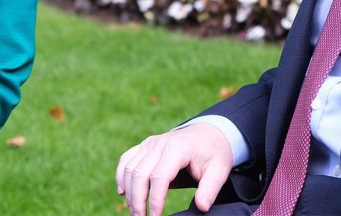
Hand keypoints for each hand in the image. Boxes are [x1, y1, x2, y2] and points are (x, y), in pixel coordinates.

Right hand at [116, 124, 232, 215]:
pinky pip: (126, 160)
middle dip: (137, 200)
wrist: (208, 133)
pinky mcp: (144, 146)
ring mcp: (149, 143)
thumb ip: (210, 189)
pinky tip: (123, 193)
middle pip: (139, 174)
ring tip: (135, 212)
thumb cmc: (213, 153)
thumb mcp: (219, 170)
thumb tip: (201, 207)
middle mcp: (159, 143)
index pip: (159, 177)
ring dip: (129, 192)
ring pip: (129, 168)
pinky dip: (121, 176)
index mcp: (177, 148)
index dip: (155, 200)